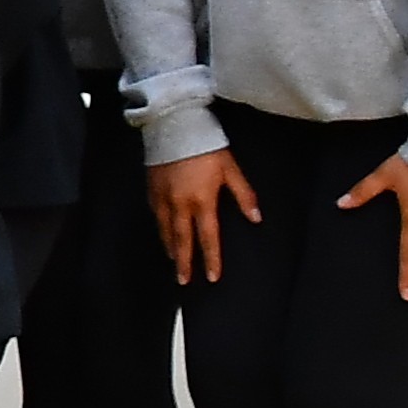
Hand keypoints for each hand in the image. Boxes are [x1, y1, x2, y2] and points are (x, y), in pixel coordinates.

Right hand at [153, 148, 257, 282]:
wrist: (174, 126)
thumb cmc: (207, 147)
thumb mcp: (231, 169)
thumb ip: (244, 195)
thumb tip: (256, 218)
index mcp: (202, 201)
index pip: (208, 237)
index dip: (211, 258)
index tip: (211, 277)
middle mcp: (179, 205)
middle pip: (181, 240)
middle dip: (183, 262)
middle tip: (183, 281)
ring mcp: (162, 198)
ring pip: (165, 231)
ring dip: (171, 248)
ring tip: (174, 262)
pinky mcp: (151, 190)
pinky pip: (156, 216)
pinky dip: (161, 229)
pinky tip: (164, 234)